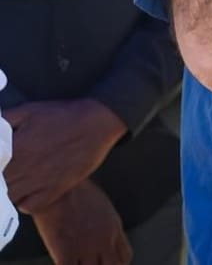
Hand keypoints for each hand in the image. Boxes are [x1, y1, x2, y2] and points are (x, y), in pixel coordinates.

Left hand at [5, 99, 125, 212]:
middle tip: (6, 173)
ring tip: (12, 182)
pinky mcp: (55, 189)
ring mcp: (40, 182)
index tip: (0, 164)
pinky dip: (22, 203)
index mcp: (15, 149)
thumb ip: (4, 120)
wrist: (97, 123)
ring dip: (5, 193)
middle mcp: (24, 168)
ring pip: (9, 198)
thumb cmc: (63, 115)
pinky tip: (25, 193)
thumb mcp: (30, 110)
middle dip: (0, 179)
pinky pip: (28, 207)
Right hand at [32, 179, 130, 264]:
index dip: (115, 264)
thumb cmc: (76, 191)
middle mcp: (104, 240)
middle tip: (90, 263)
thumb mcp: (101, 206)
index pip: (124, 257)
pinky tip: (62, 262)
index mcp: (114, 228)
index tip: (105, 263)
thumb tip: (98, 234)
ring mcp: (86, 248)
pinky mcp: (66, 252)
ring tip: (76, 262)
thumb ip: (104, 223)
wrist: (59, 187)